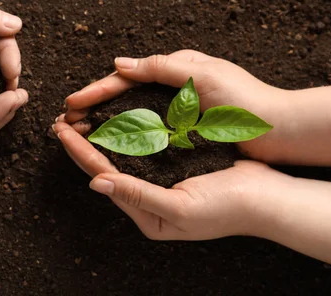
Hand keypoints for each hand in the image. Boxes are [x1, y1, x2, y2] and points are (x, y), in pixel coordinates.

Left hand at [52, 119, 286, 239]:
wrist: (268, 197)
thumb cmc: (228, 208)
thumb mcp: (180, 208)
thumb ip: (138, 196)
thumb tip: (97, 182)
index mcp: (145, 214)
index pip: (102, 177)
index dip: (79, 153)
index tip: (61, 130)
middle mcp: (147, 198)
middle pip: (104, 166)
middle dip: (81, 143)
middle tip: (61, 120)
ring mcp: (159, 181)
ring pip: (119, 154)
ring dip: (99, 135)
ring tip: (79, 116)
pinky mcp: (172, 165)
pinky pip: (140, 146)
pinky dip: (124, 131)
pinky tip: (114, 117)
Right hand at [64, 50, 287, 162]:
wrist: (278, 130)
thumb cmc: (244, 99)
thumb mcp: (203, 74)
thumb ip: (161, 67)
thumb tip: (119, 64)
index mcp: (173, 68)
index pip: (125, 77)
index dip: (96, 90)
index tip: (71, 102)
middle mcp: (170, 87)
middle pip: (122, 95)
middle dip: (92, 105)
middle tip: (65, 118)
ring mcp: (174, 109)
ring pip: (129, 113)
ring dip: (102, 120)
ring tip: (77, 131)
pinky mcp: (181, 130)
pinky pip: (145, 129)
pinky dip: (123, 134)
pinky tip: (107, 143)